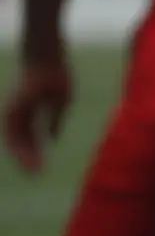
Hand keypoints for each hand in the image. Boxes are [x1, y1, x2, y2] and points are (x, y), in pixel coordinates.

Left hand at [4, 58, 71, 173]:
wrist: (46, 60)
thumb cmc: (56, 76)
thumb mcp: (61, 102)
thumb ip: (55, 121)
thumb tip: (51, 139)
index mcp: (30, 113)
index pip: (31, 138)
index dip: (35, 153)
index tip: (41, 169)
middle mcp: (19, 115)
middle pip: (22, 142)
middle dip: (28, 159)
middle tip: (35, 175)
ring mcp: (14, 113)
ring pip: (16, 140)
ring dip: (24, 157)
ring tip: (33, 171)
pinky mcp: (12, 111)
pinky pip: (13, 134)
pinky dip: (20, 147)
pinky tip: (28, 157)